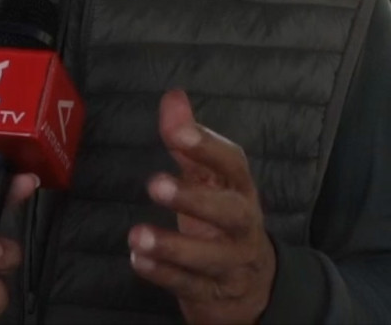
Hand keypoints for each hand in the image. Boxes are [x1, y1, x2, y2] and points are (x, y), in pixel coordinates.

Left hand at [127, 89, 275, 324]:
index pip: (233, 164)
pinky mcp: (215, 294)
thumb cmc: (222, 221)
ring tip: (137, 236)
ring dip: (172, 247)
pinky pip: (190, 286)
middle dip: (194, 199)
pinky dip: (163, 275)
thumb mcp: (209, 180)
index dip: (207, 147)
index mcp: (240, 191)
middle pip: (230, 212)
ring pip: (209, 258)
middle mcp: (243, 226)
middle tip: (154, 184)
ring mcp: (232, 263)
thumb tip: (173, 97)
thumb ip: (188, 141)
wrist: (253, 288)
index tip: (176, 132)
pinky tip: (138, 261)